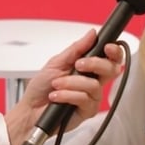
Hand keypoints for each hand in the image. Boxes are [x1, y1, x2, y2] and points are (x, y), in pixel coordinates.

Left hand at [5, 29, 123, 144]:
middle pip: (112, 70)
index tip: (107, 47)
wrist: (30, 109)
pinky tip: (56, 96)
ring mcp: (92, 97)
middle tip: (78, 64)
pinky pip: (84, 99)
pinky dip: (67, 95)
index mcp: (88, 68)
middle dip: (95, 63)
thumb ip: (76, 49)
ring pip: (94, 85)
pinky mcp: (87, 111)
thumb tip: (92, 34)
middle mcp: (93, 82)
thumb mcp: (56, 62)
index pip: (110, 58)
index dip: (115, 52)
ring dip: (71, 83)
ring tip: (56, 84)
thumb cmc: (41, 87)